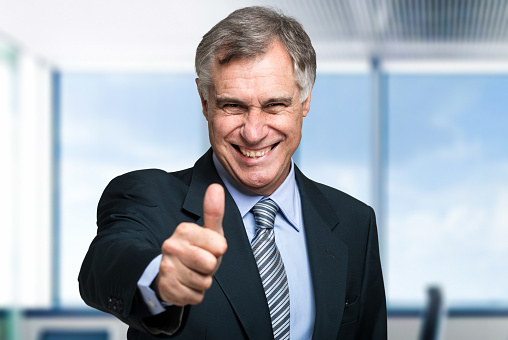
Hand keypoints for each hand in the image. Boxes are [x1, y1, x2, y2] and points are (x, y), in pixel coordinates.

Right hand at [155, 184, 227, 305]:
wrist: (172, 273)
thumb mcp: (209, 232)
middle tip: (201, 262)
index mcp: (184, 230)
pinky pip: (196, 297)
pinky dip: (195, 294)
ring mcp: (166, 268)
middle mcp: (170, 246)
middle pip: (210, 264)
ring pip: (203, 282)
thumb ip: (214, 211)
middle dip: (211, 267)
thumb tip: (216, 187)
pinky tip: (186, 284)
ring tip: (193, 272)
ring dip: (203, 281)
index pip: (220, 247)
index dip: (218, 251)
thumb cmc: (196, 250)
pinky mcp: (166, 289)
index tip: (208, 248)